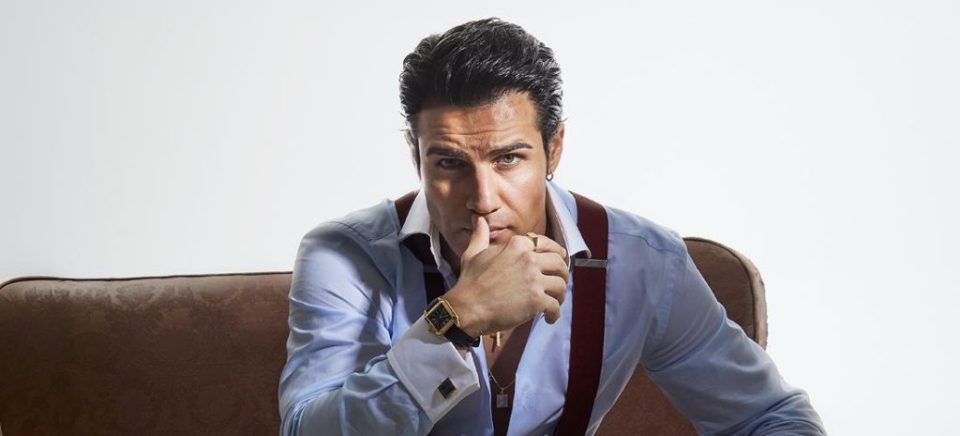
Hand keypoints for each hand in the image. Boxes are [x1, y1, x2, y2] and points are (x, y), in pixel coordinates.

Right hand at [444, 215, 568, 337]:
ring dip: (561, 295)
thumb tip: (479, 220)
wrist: (467, 308)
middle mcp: (529, 259)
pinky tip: (549, 317)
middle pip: (559, 263)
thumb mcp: (473, 253)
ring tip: (555, 301)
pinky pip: (555, 306)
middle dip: (563, 274)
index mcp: (517, 245)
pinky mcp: (536, 300)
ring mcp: (534, 280)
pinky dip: (555, 313)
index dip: (556, 253)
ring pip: (561, 285)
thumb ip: (480, 235)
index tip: (559, 260)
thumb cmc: (469, 282)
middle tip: (559, 283)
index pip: (547, 244)